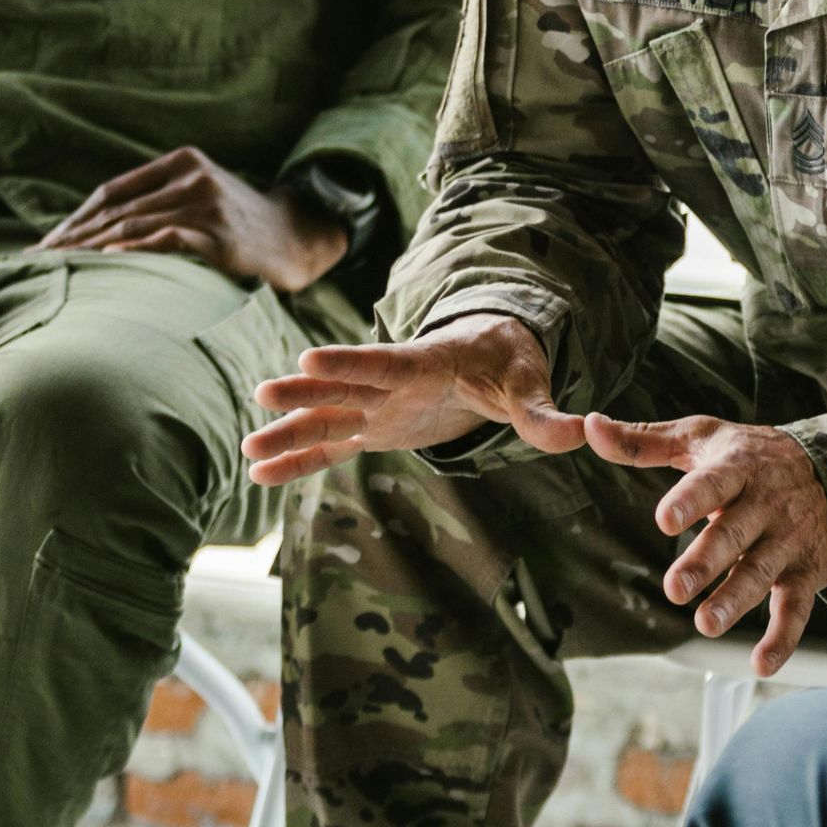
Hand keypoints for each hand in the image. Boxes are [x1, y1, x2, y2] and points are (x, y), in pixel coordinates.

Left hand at [41, 149, 346, 291]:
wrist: (299, 237)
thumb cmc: (243, 229)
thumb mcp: (203, 200)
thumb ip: (162, 205)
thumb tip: (100, 235)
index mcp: (182, 162)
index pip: (113, 192)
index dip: (76, 220)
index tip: (44, 245)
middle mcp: (191, 176)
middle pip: (117, 210)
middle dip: (74, 238)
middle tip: (37, 262)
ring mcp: (206, 202)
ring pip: (133, 225)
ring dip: (91, 250)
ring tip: (59, 269)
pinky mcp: (218, 233)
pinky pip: (164, 241)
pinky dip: (131, 253)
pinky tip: (104, 265)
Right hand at [243, 313, 585, 484]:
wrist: (490, 353)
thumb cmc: (509, 364)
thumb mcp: (530, 386)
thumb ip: (545, 414)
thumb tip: (579, 433)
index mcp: (426, 363)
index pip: (384, 362)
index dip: (349, 363)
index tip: (309, 358)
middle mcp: (391, 382)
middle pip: (343, 388)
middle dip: (304, 393)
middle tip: (263, 393)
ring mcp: (376, 405)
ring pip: (327, 418)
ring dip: (289, 432)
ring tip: (247, 452)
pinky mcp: (373, 427)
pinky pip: (330, 445)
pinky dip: (299, 458)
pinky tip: (260, 473)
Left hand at [580, 411, 826, 676]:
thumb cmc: (751, 454)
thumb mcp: (700, 437)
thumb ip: (642, 440)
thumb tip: (590, 427)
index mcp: (737, 468)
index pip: (714, 483)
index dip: (691, 500)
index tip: (664, 520)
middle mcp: (765, 506)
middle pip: (734, 535)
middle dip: (706, 563)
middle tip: (674, 588)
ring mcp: (787, 541)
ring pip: (761, 574)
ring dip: (734, 601)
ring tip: (706, 625)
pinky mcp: (806, 572)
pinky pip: (796, 608)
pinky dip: (782, 638)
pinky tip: (761, 664)